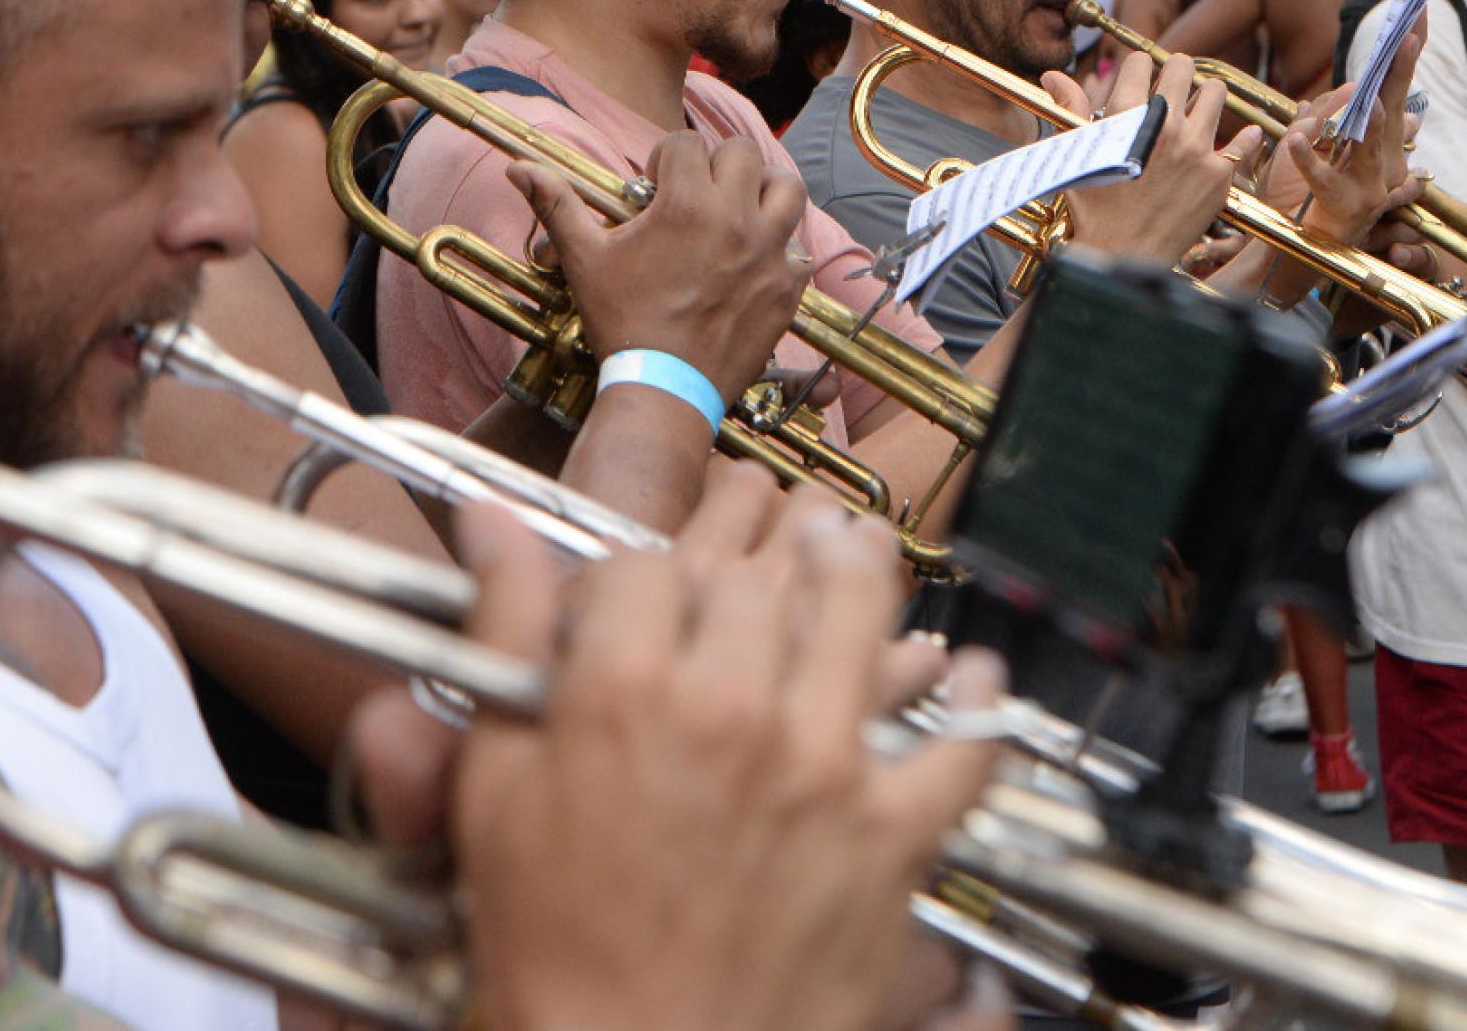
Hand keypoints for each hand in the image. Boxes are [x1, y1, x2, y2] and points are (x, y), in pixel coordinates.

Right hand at [355, 469, 1006, 1030]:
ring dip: (853, 570)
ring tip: (850, 548)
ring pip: (857, 616)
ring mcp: (824, 767)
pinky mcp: (891, 834)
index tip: (635, 607)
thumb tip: (489, 520)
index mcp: (626, 690)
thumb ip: (504, 635)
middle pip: (751, 582)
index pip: (640, 569)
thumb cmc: (557, 946)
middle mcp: (734, 708)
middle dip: (744, 566)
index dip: (631, 582)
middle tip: (754, 560)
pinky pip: (960, 744)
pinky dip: (976, 701)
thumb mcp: (498, 787)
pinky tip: (971, 672)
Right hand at [511, 133, 804, 396]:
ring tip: (741, 208)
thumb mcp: (584, 260)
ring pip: (788, 189)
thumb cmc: (621, 322)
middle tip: (699, 190)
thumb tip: (517, 168)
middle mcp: (735, 220)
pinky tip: (755, 262)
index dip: (667, 156)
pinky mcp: (786, 289)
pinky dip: (782, 249)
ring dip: (765, 190)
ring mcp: (768, 254)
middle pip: (744, 153)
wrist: (663, 388)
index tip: (657, 181)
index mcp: (686, 204)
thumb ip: (556, 205)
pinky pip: (799, 250)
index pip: (687, 143)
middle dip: (718, 164)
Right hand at [1045, 46, 1256, 266]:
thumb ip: (1072, 109)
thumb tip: (1052, 75)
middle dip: (1173, 73)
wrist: (1123, 256)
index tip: (1138, 81)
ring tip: (1193, 113)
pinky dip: (1242, 137)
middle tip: (1168, 89)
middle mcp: (1166, 126)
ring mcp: (1197, 150)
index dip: (1136, 69)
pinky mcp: (1219, 174)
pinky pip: (1244, 141)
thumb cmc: (1093, 209)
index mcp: (1128, 117)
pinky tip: (1237, 135)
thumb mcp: (1077, 156)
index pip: (1140, 62)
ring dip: (1202, 97)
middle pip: (1182, 66)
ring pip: (1215, 92)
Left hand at [1286, 27, 1430, 253]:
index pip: (1393, 90)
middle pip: (1392, 108)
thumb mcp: (1320, 146)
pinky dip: (1309, 160)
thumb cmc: (1307, 195)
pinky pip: (1323, 179)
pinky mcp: (1342, 207)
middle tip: (1409, 34)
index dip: (1404, 55)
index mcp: (1376, 142)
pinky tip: (1296, 140)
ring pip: (1371, 148)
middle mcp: (1380, 162)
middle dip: (1400, 70)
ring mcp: (1366, 187)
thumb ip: (1338, 116)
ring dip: (1372, 122)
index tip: (1417, 15)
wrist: (1300, 247)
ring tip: (1369, 98)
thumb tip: (1366, 92)